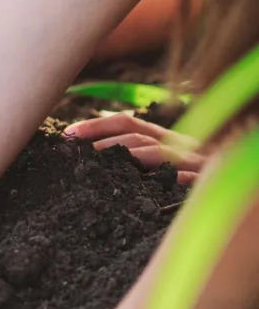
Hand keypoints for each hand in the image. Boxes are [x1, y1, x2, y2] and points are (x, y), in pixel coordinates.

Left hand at [64, 113, 203, 182]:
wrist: (245, 186)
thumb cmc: (202, 177)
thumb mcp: (171, 164)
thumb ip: (144, 158)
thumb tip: (100, 153)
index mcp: (168, 140)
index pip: (128, 123)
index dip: (97, 125)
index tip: (68, 133)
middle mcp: (180, 145)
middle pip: (135, 132)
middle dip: (99, 133)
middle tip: (70, 140)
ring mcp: (193, 162)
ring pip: (156, 151)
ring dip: (123, 152)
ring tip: (94, 157)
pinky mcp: (206, 182)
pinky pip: (186, 179)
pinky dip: (167, 177)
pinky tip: (147, 181)